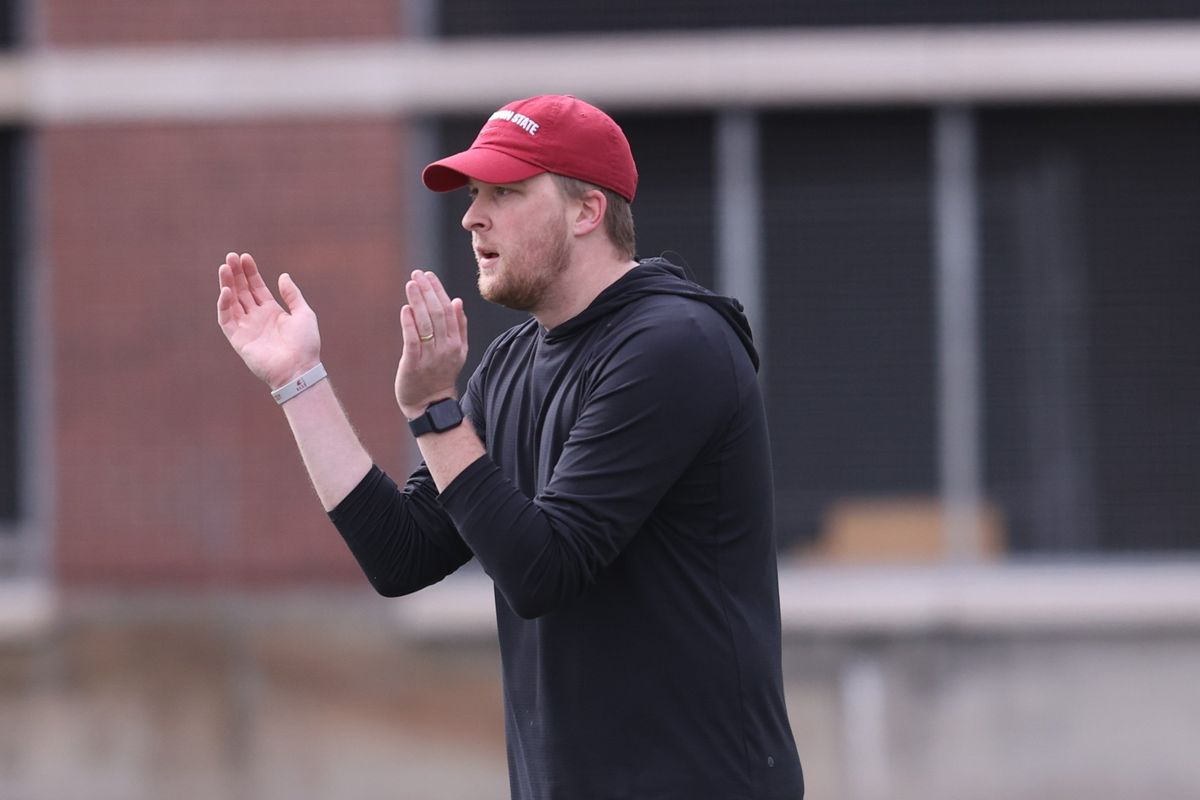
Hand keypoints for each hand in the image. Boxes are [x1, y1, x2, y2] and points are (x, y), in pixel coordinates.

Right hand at [216, 252, 320, 387]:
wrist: (300, 368)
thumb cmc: (306, 344)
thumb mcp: (304, 313)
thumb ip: (292, 295)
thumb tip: (283, 275)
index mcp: (272, 311)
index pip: (256, 288)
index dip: (250, 272)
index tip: (245, 257)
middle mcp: (257, 318)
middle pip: (242, 291)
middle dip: (235, 274)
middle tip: (230, 256)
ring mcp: (246, 328)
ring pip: (231, 302)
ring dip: (226, 285)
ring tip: (224, 267)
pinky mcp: (238, 339)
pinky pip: (226, 320)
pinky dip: (224, 305)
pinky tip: (226, 291)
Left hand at [395, 270, 468, 418]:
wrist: (431, 405)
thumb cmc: (441, 375)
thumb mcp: (457, 351)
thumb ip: (459, 327)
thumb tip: (457, 300)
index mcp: (456, 342)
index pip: (448, 310)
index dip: (438, 291)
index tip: (428, 276)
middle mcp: (446, 348)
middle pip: (437, 313)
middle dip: (427, 291)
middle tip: (417, 274)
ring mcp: (430, 356)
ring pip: (426, 324)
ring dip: (418, 301)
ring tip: (410, 284)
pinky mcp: (414, 364)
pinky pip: (413, 340)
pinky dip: (409, 323)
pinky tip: (406, 309)